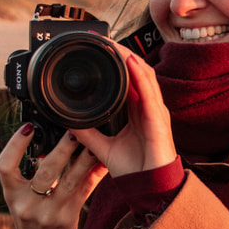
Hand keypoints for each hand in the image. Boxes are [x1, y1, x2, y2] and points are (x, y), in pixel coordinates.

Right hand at [0, 125, 108, 228]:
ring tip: (92, 142)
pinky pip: (83, 191)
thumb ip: (31, 171)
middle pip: (46, 172)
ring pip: (69, 180)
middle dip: (62, 149)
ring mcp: (48, 213)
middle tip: (73, 130)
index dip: (14, 144)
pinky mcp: (67, 218)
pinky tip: (101, 161)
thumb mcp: (22, 196)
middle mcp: (27, 204)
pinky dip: (93, 174)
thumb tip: (47, 136)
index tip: (28, 126)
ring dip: (83, 159)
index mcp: (11, 194)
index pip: (5, 166)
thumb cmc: (31, 215)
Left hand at [71, 44, 177, 177]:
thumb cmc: (135, 169)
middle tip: (102, 40)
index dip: (117, 62)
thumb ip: (88, 134)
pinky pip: (150, 92)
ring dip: (129, 57)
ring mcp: (155, 111)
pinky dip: (140, 75)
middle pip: (137, 71)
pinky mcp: (158, 119)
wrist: (149, 188)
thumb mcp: (103, 148)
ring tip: (114, 44)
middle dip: (122, 53)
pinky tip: (130, 61)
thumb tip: (70, 123)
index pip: (129, 78)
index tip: (99, 49)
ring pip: (144, 75)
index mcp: (138, 111)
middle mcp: (148, 107)